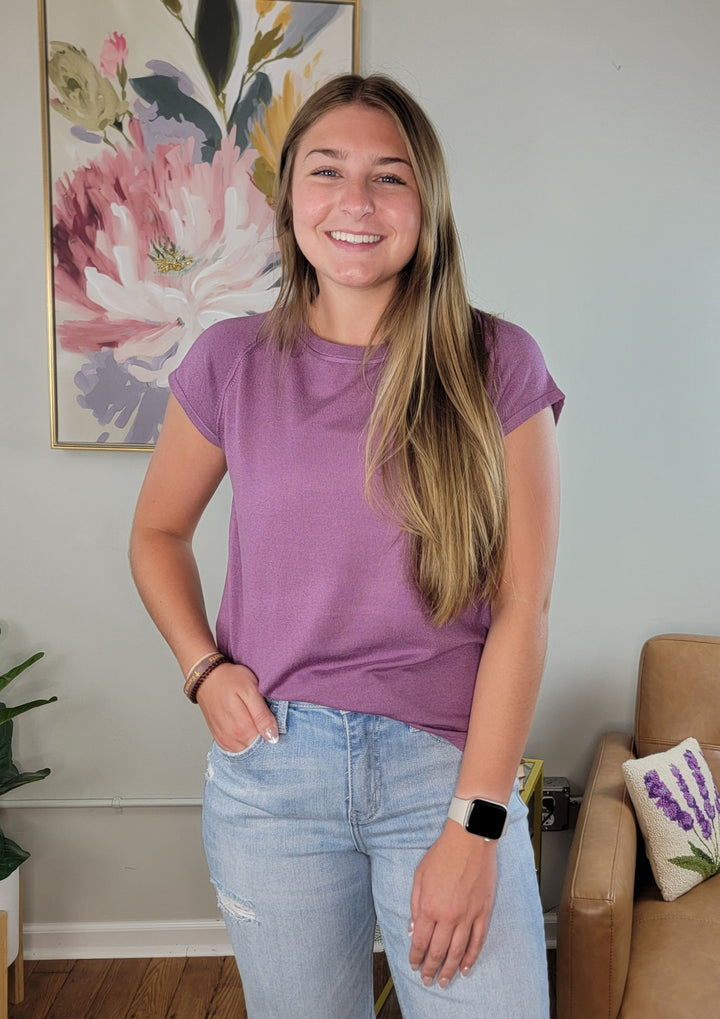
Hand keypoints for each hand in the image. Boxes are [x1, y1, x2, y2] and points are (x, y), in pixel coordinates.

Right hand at [196, 662, 277, 750]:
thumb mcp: (251, 690)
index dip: (274, 732)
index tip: (273, 720)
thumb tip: (273, 737)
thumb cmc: (229, 679)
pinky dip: (244, 740)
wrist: (206, 677)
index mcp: (243, 729)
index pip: (267, 743)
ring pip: (248, 749)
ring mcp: (224, 741)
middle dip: (264, 736)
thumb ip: (262, 715)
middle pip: (257, 748)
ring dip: (254, 738)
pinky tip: (245, 725)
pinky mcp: (220, 739)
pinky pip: (237, 748)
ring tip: (252, 719)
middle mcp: (232, 739)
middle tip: (264, 716)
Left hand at [408, 820, 496, 987]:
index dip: (416, 957)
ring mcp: (468, 916)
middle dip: (430, 969)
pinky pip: (477, 941)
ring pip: (457, 952)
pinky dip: (471, 957)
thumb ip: (415, 904)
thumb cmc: (444, 853)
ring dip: (449, 970)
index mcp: (429, 907)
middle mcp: (448, 916)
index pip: (420, 941)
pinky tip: (465, 968)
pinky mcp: (483, 912)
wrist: (470, 840)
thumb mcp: (419, 875)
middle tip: (427, 980)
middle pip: (438, 952)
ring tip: (444, 982)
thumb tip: (414, 928)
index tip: (414, 965)